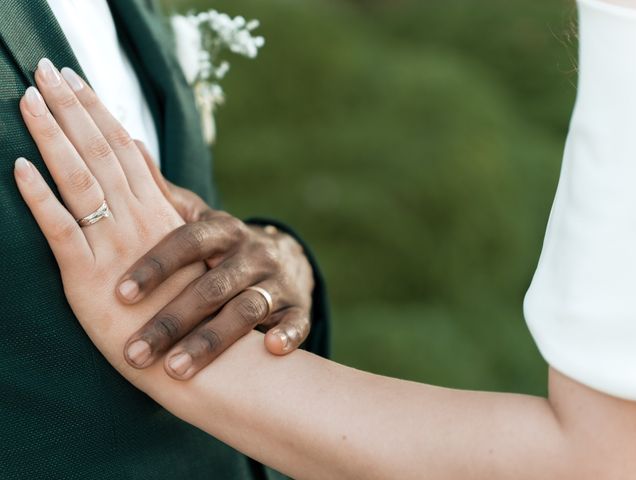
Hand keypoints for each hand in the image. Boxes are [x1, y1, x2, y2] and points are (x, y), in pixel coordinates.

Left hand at [14, 59, 205, 382]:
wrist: (217, 361)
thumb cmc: (199, 309)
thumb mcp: (189, 253)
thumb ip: (163, 208)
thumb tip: (140, 167)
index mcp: (162, 213)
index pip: (126, 151)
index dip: (98, 113)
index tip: (73, 79)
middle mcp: (144, 220)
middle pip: (104, 152)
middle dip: (73, 107)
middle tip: (44, 69)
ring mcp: (121, 247)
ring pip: (85, 178)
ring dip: (54, 136)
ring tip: (28, 100)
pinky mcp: (97, 282)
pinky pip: (64, 232)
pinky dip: (39, 198)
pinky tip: (20, 170)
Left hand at [117, 149, 313, 378]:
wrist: (281, 259)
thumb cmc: (220, 246)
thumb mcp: (196, 219)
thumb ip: (161, 196)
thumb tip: (126, 143)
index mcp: (222, 230)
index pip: (189, 240)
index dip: (156, 264)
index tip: (121, 293)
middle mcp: (251, 252)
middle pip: (213, 284)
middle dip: (173, 320)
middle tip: (136, 353)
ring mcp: (277, 280)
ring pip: (247, 309)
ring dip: (213, 341)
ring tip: (176, 372)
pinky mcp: (299, 306)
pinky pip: (298, 321)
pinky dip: (288, 335)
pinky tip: (270, 351)